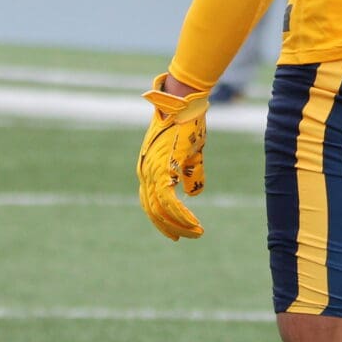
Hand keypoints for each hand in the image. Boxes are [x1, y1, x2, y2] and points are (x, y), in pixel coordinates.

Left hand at [136, 73, 208, 239]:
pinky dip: (181, 216)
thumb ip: (191, 175)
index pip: (149, 201)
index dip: (160, 218)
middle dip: (170, 227)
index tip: (174, 231)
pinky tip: (194, 224)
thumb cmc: (188, 124)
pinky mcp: (162, 170)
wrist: (184, 104)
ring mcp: (152, 171)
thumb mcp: (191, 153)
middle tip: (186, 237)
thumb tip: (193, 195)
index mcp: (149, 167)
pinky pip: (169, 202)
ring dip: (179, 224)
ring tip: (196, 232)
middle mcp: (145, 172)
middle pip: (152, 210)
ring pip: (160, 210)